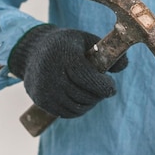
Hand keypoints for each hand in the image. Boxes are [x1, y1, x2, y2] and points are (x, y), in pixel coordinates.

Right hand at [8, 24, 127, 117]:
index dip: (103, 86)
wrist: (33, 50)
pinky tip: (81, 99)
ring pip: (77, 107)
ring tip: (93, 93)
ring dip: (90, 103)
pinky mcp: (41, 100)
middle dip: (99, 94)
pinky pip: (67, 113)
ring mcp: (44, 88)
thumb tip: (121, 67)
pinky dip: (79, 110)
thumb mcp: (87, 40)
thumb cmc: (68, 45)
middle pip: (83, 95)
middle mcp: (50, 72)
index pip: (87, 77)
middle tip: (102, 88)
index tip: (111, 86)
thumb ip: (107, 52)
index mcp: (63, 54)